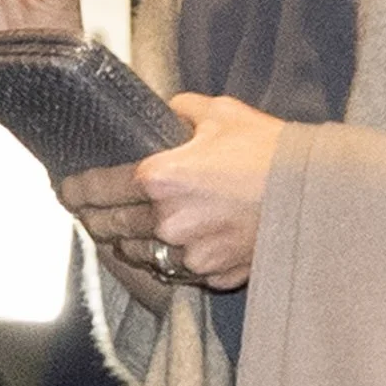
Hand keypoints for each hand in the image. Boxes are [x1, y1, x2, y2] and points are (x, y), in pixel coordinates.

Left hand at [63, 94, 289, 301]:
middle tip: (88, 212)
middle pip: (110, 227)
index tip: (67, 190)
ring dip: (129, 242)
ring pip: (139, 254)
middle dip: (95, 219)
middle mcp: (166, 221)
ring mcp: (188, 253)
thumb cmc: (270, 151)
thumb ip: (180, 111)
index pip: (98, 188)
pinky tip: (173, 245)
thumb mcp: (221, 114)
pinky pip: (177, 270)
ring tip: (128, 231)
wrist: (318, 194)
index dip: (76, 190)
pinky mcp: (212, 275)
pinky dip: (172, 259)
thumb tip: (164, 112)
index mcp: (159, 177)